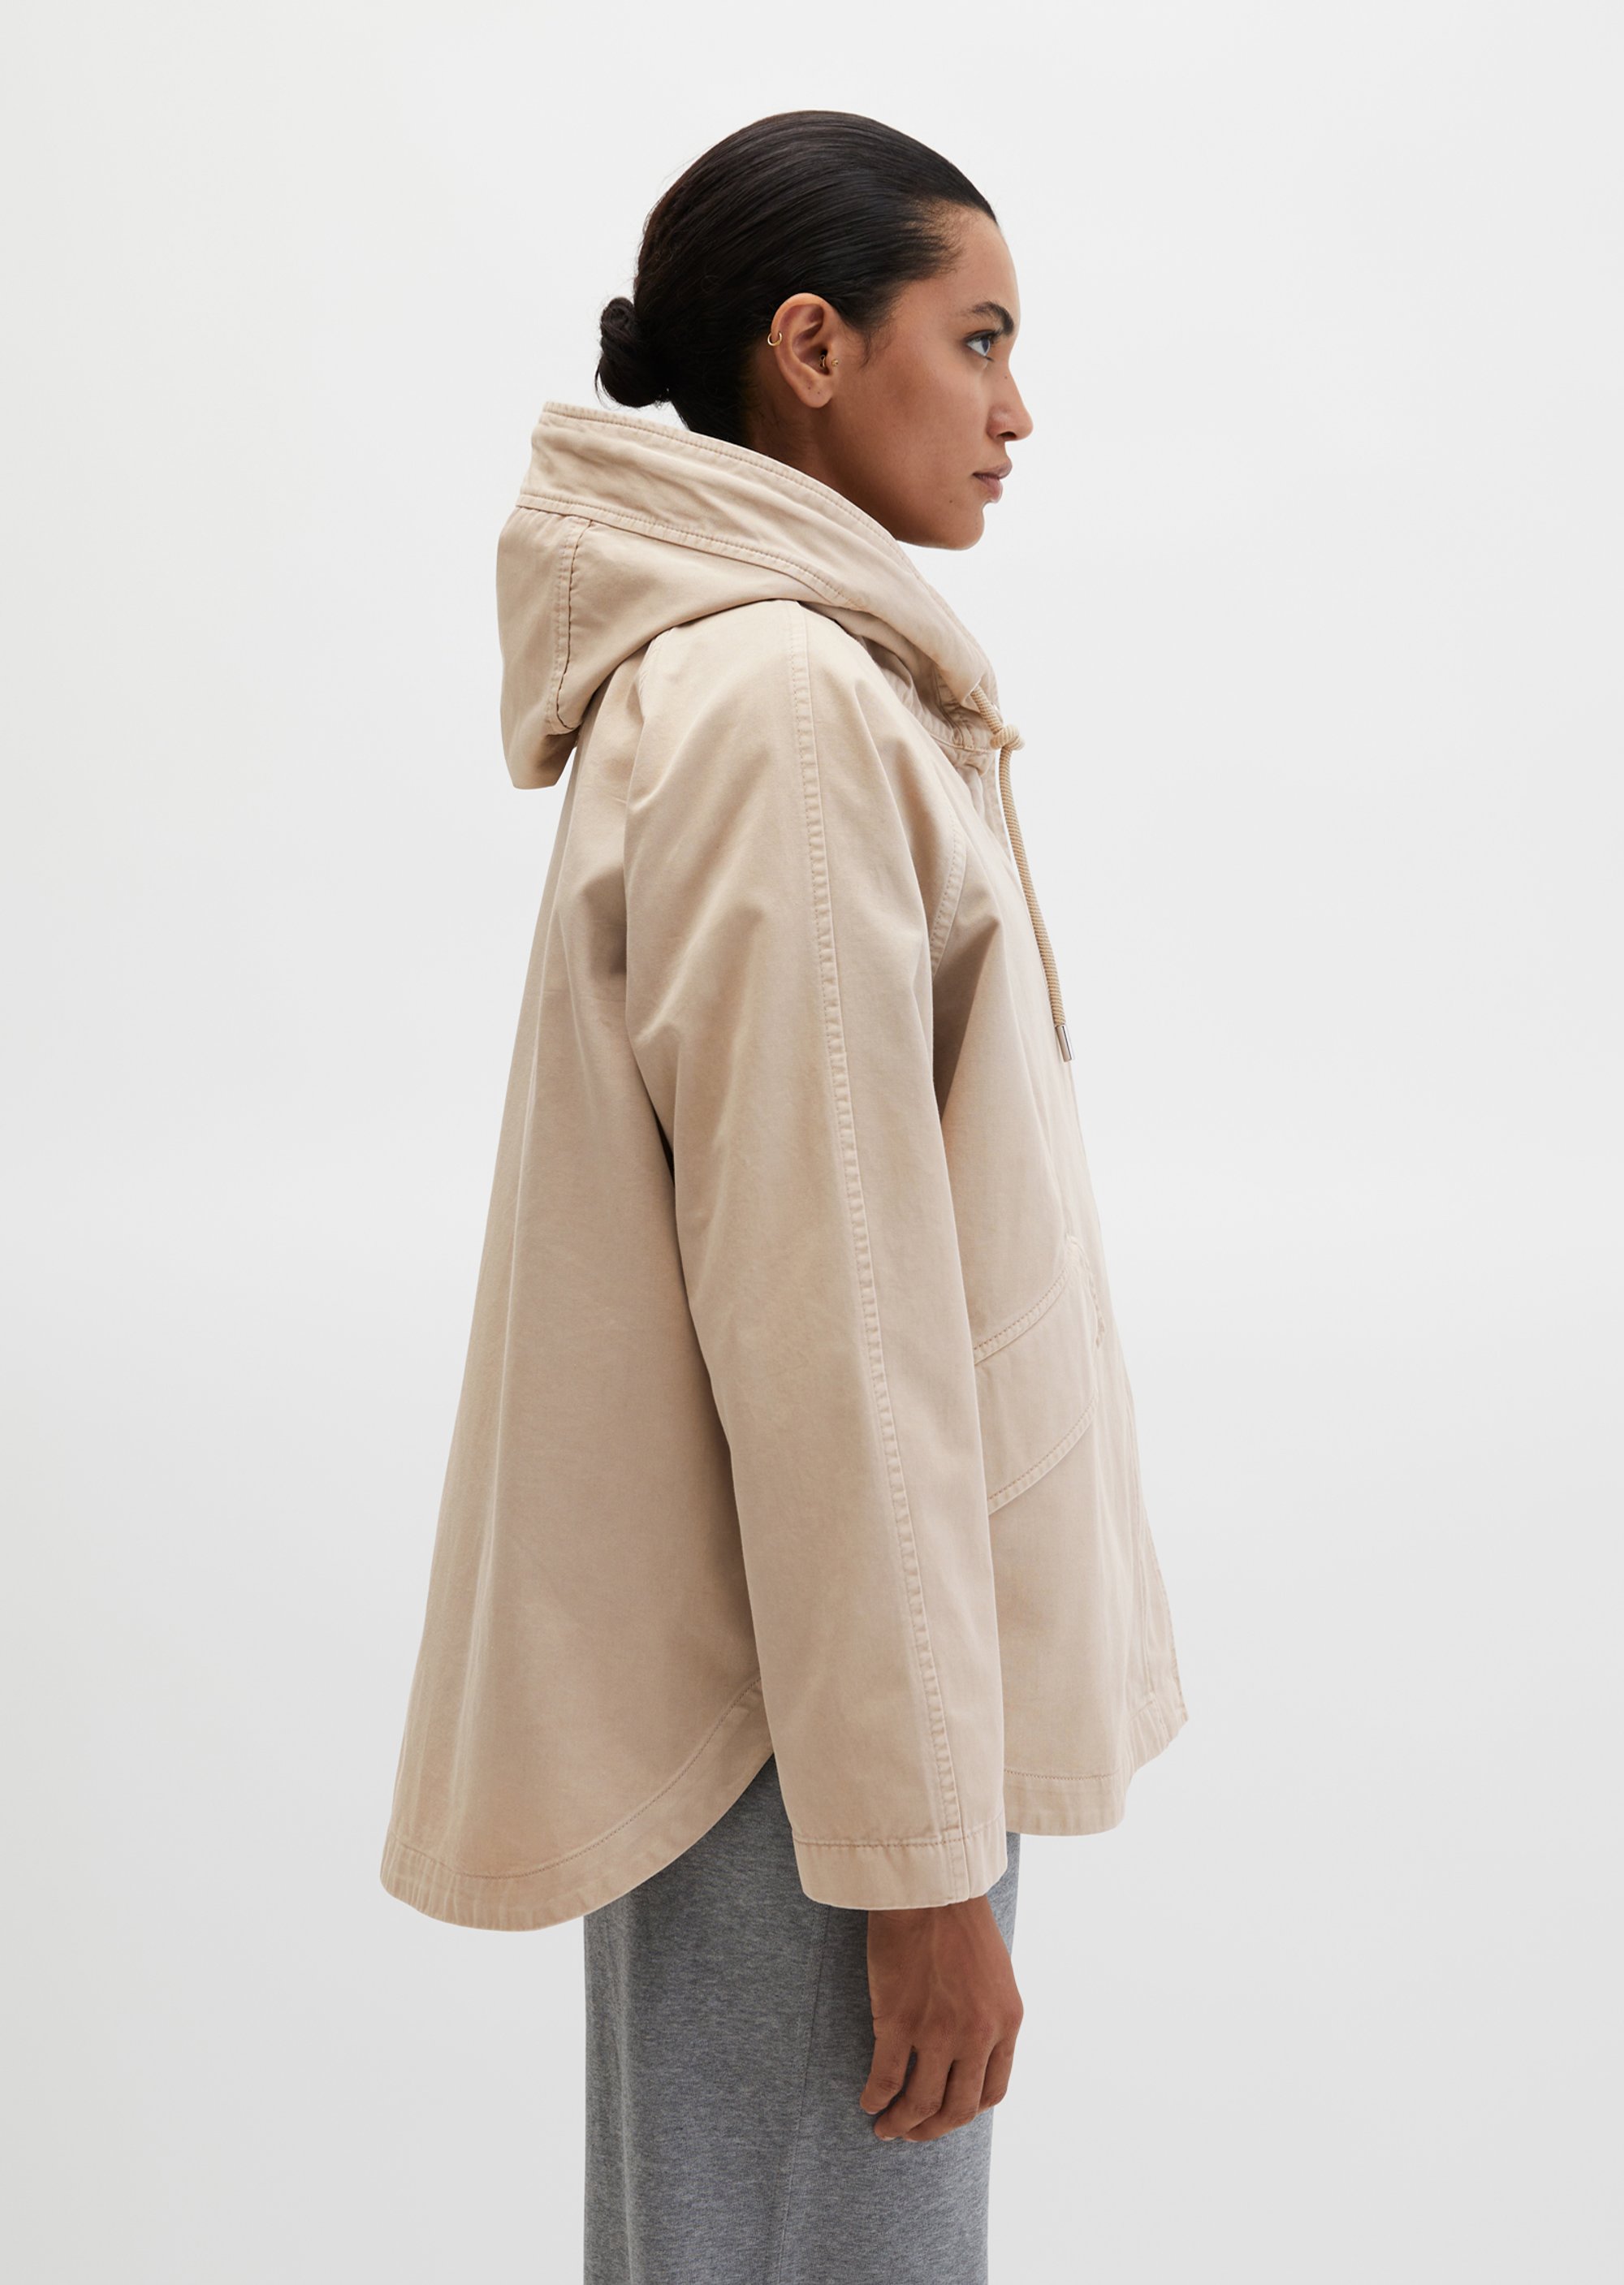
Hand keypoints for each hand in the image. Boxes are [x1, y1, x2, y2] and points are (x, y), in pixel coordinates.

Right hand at [860, 1894, 1022, 2140]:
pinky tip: (869, 2102)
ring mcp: (939, 2032)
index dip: (966, 2110)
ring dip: (903, 2124)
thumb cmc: (958, 1917)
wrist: (929, 1886)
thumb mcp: (994, 1972)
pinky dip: (877, 2098)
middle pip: (958, 2108)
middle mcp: (978, 2035)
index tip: (947, 2113)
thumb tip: (971, 2047)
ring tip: (886, 2127)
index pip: (992, 2091)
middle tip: (912, 2132)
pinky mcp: (900, 2021)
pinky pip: (887, 2079)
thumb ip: (988, 2012)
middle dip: (933, 2129)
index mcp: (1006, 2022)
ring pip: (922, 2103)